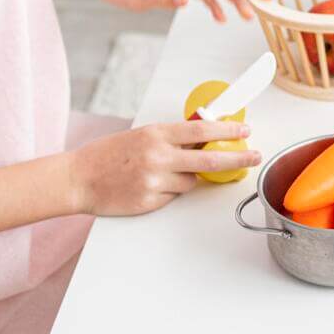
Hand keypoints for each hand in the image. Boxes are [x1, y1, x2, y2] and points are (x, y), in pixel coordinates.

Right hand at [67, 119, 260, 216]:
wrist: (79, 178)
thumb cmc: (108, 153)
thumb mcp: (142, 135)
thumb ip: (171, 138)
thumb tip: (203, 138)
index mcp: (156, 135)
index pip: (201, 131)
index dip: (228, 131)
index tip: (246, 130)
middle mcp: (158, 157)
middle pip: (209, 159)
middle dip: (237, 157)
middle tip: (254, 156)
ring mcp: (154, 181)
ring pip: (191, 182)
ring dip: (187, 178)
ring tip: (161, 173)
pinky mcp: (149, 202)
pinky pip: (173, 197)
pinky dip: (169, 192)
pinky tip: (148, 186)